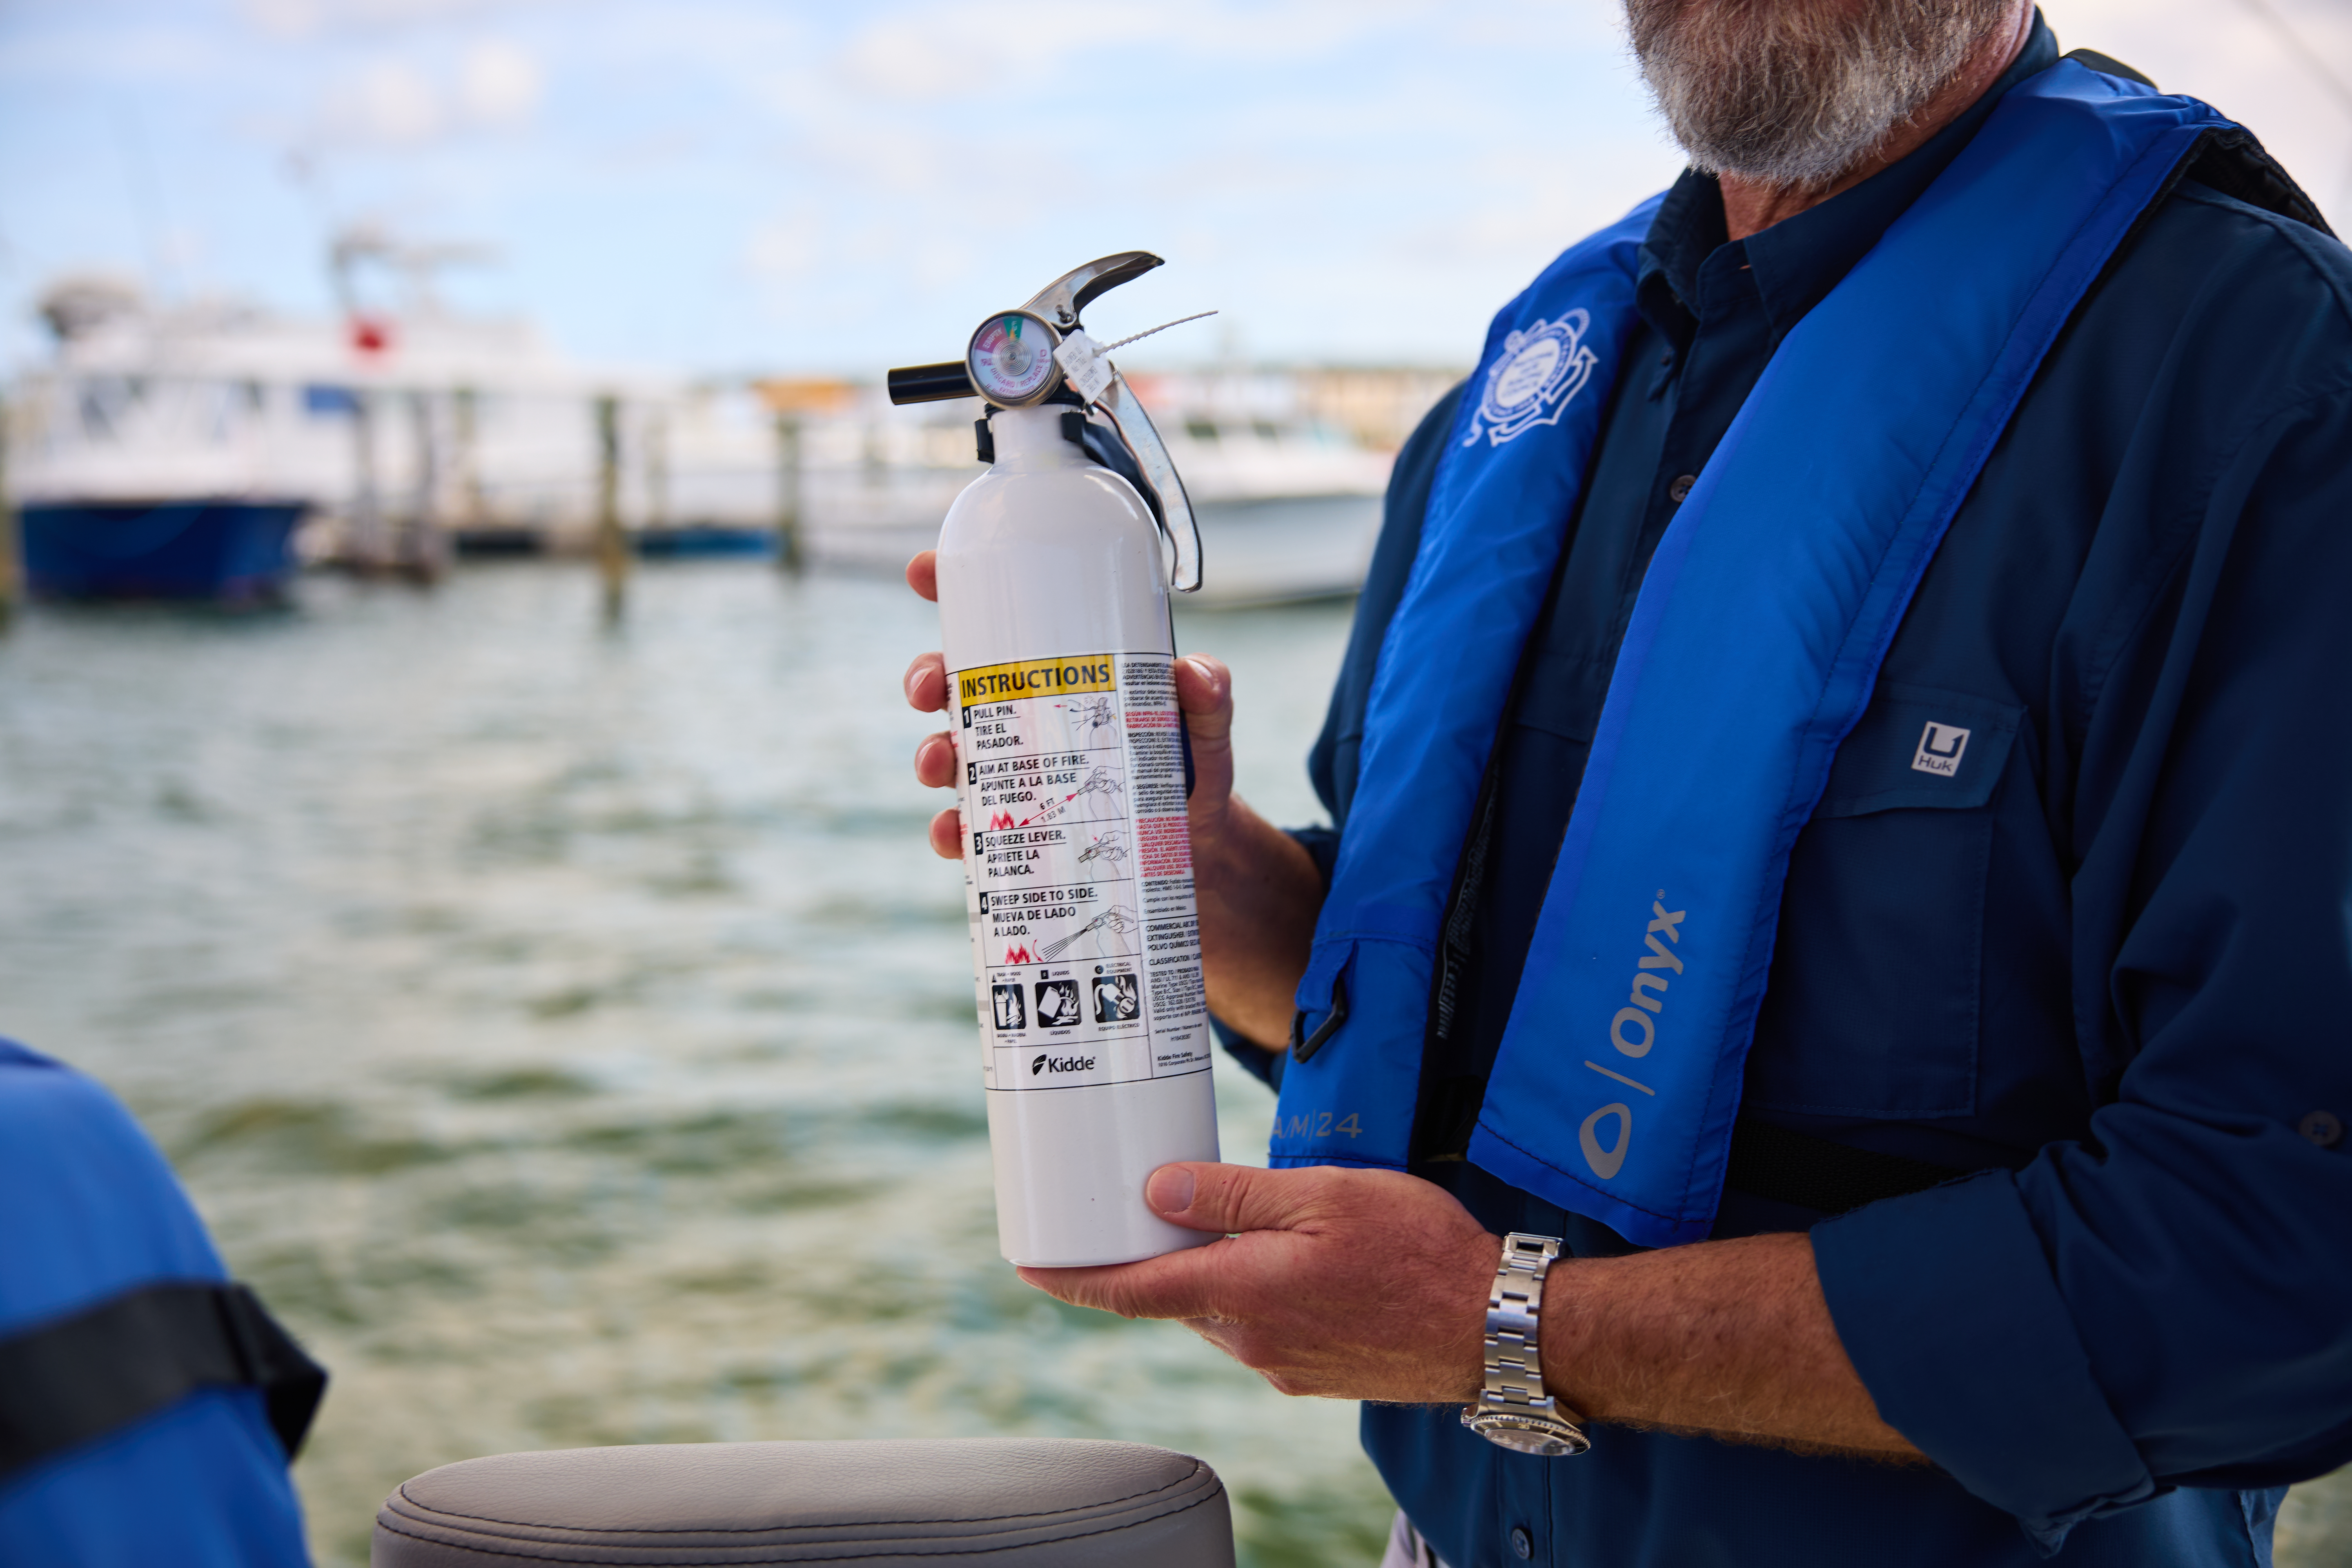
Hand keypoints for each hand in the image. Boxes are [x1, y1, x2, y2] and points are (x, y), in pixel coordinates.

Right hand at [900, 549, 1237, 860]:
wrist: (1200, 856)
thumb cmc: (1192, 774)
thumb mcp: (1207, 730)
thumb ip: (1210, 698)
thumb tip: (1192, 672)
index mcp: (1057, 674)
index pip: (996, 621)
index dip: (950, 588)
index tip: (922, 571)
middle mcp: (1025, 719)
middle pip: (952, 685)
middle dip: (925, 678)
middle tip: (929, 689)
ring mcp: (1014, 776)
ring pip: (949, 755)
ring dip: (930, 756)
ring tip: (940, 765)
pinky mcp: (1015, 834)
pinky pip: (967, 831)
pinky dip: (952, 833)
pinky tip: (957, 835)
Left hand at [1019, 1162, 1501, 1401]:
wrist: (1496, 1327)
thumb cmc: (1418, 1251)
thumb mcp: (1321, 1197)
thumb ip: (1233, 1198)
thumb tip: (1156, 1194)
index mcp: (1241, 1294)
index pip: (1130, 1292)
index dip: (1072, 1279)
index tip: (1027, 1267)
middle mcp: (1251, 1341)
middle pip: (1176, 1298)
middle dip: (1154, 1260)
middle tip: (1140, 1209)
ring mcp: (1284, 1364)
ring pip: (1221, 1312)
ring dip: (1213, 1274)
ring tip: (1231, 1225)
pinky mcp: (1315, 1373)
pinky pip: (1261, 1329)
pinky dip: (1254, 1294)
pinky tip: (1292, 1262)